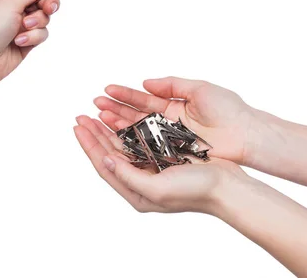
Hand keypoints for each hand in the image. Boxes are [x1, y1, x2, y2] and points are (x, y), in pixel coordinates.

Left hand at [0, 0, 62, 84]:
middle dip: (46, 5)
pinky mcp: (25, 40)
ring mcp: (19, 24)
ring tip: (23, 29)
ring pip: (44, 18)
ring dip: (37, 24)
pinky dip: (33, 37)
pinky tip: (19, 42)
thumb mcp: (9, 3)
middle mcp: (12, 6)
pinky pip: (41, 34)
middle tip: (49, 8)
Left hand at [73, 115, 245, 213]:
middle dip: (94, 135)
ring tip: (95, 114)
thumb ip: (128, 176)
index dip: (89, 145)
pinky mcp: (165, 158)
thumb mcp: (157, 189)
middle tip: (80, 117)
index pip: (104, 165)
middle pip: (110, 154)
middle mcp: (141, 181)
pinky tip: (121, 118)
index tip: (78, 127)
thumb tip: (104, 159)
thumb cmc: (197, 192)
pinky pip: (140, 141)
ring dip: (109, 130)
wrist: (229, 188)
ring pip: (123, 146)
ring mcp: (153, 169)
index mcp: (136, 193)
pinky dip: (128, 128)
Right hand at [94, 77, 254, 163]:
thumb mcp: (200, 89)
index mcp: (174, 105)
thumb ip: (172, 84)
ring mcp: (170, 139)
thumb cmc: (229, 110)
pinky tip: (117, 138)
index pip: (143, 98)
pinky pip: (150, 148)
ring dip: (119, 125)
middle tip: (95, 105)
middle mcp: (169, 122)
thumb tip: (145, 82)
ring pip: (139, 132)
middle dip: (115, 110)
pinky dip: (133, 143)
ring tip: (100, 118)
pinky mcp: (174, 154)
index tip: (106, 90)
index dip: (124, 95)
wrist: (248, 136)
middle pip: (136, 115)